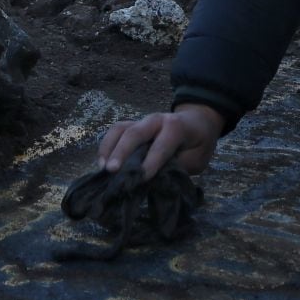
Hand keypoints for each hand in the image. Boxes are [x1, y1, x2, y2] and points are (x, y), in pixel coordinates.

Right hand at [97, 104, 223, 179]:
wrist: (196, 122)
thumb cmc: (198, 143)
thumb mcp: (197, 158)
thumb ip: (178, 166)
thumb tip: (156, 179)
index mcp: (176, 127)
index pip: (161, 145)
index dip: (152, 162)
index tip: (142, 178)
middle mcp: (156, 120)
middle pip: (135, 132)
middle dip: (122, 152)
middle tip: (112, 171)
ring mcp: (141, 121)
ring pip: (120, 129)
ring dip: (109, 148)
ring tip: (103, 169)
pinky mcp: (132, 125)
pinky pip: (115, 132)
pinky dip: (106, 146)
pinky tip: (101, 163)